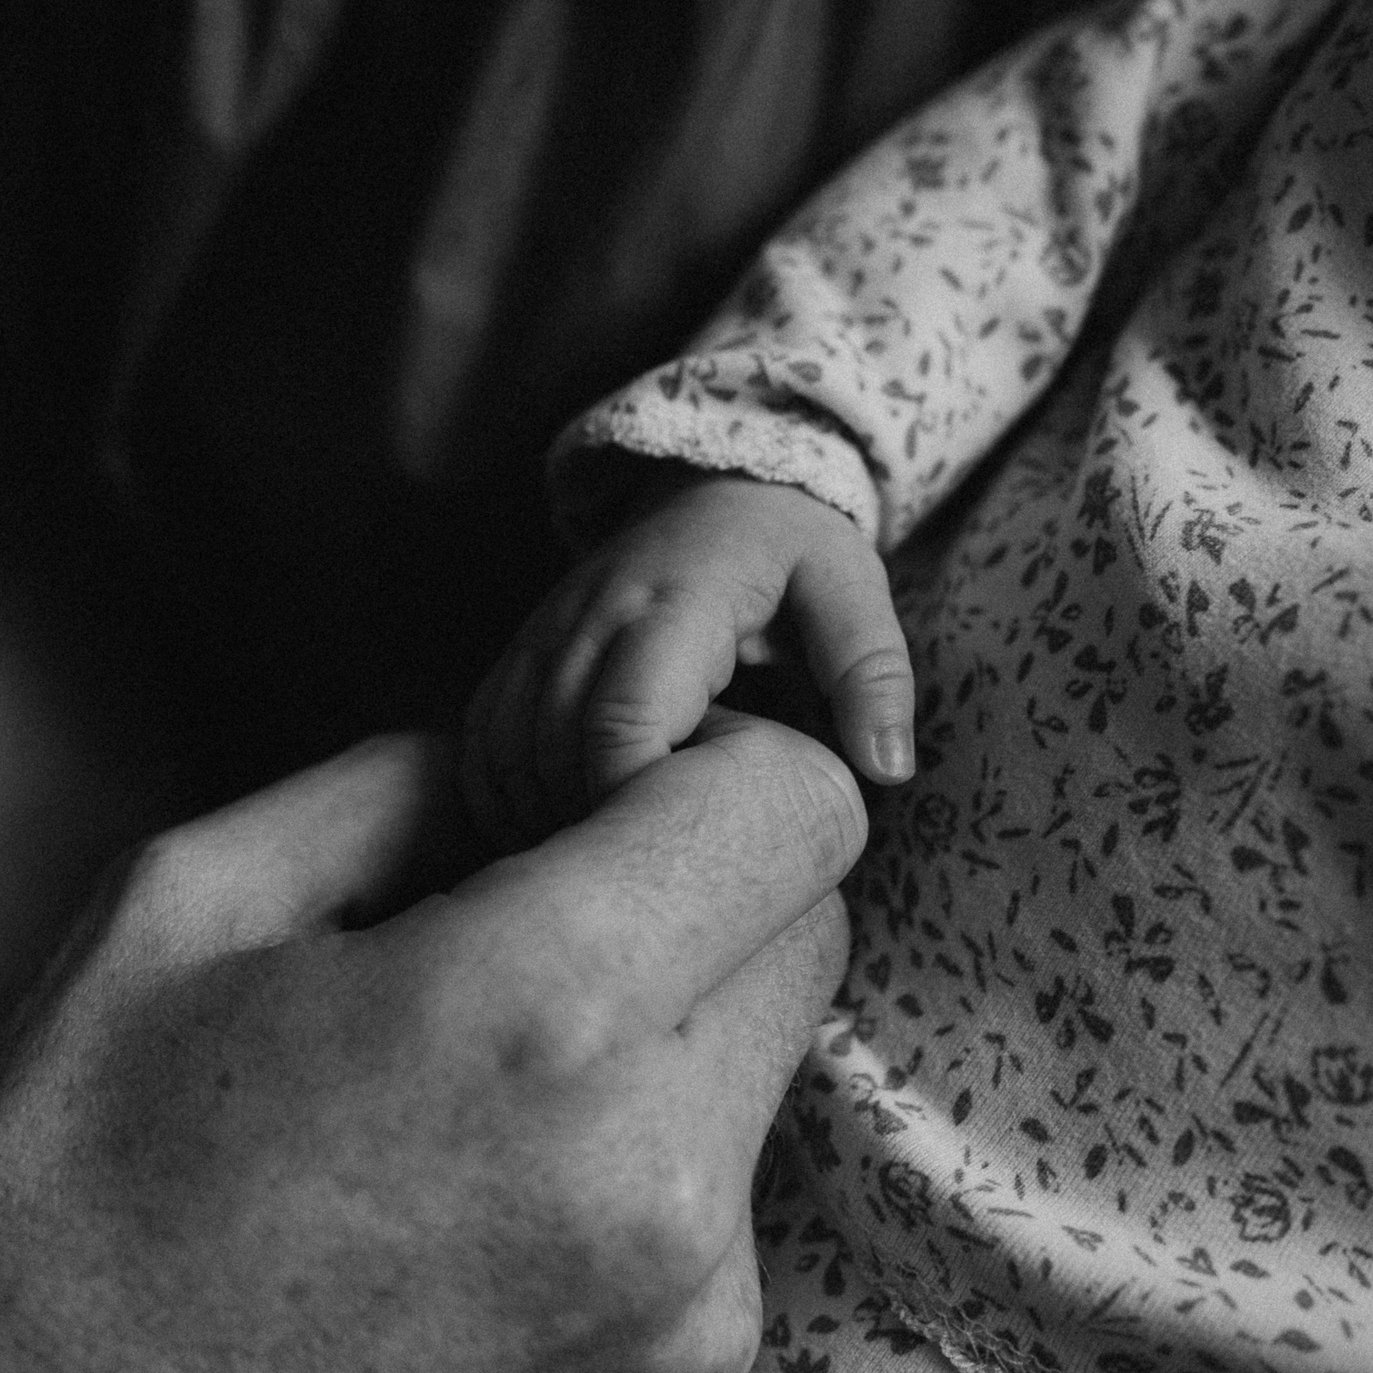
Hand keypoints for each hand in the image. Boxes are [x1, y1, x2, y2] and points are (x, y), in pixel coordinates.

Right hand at [0, 716, 864, 1372]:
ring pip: (762, 1081)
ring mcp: (682, 1330)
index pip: (798, 806)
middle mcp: (655, 1186)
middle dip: (690, 890)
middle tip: (517, 922)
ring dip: (659, 1041)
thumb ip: (408, 778)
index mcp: (536, 1014)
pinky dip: (631, 1185)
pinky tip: (465, 1219)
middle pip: (807, 934)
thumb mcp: (187, 902)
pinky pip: (716, 1226)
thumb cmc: (61, 1185)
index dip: (710, 761)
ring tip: (461, 1095)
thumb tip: (546, 741)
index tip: (599, 789)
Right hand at [464, 475, 913, 843]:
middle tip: (654, 884)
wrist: (714, 487)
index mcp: (672, 605)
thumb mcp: (853, 590)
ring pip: (508, 751)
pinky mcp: (518, 657)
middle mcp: (588, 620)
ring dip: (545, 818)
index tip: (678, 849)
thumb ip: (873, 673)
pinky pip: (484, 742)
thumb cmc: (791, 549)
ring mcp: (542, 638)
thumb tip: (888, 769)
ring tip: (610, 867)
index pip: (622, 720)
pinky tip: (558, 831)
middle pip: (555, 749)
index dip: (634, 799)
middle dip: (593, 825)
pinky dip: (505, 798)